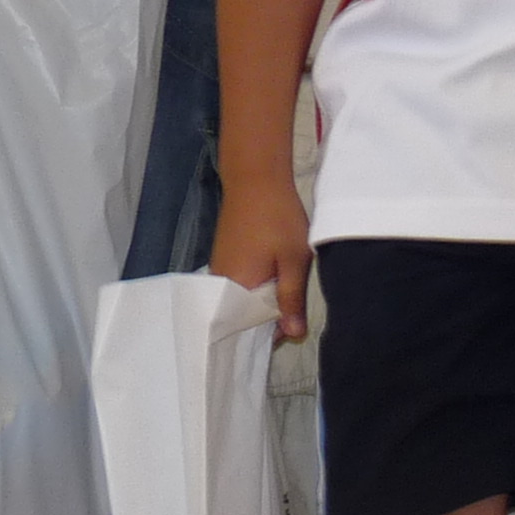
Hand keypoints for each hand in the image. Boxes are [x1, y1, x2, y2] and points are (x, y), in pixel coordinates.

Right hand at [212, 177, 313, 336]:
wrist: (256, 180)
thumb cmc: (278, 219)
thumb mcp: (294, 260)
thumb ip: (291, 298)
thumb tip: (293, 335)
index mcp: (236, 290)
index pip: (249, 330)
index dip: (273, 333)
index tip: (294, 330)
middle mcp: (221, 285)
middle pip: (243, 317)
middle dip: (267, 320)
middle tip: (294, 313)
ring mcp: (220, 270)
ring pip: (242, 300)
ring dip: (262, 303)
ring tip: (287, 299)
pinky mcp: (224, 258)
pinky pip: (238, 285)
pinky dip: (255, 288)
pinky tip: (273, 282)